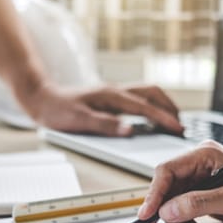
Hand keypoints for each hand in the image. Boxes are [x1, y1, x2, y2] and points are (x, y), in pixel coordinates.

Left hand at [22, 82, 183, 136]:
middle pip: (152, 92)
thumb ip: (105, 126)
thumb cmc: (56, 110)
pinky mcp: (110, 97)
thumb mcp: (79, 121)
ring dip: (162, 104)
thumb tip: (130, 131)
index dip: (164, 118)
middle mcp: (115, 91)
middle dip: (169, 107)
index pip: (144, 107)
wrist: (41, 98)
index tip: (178, 129)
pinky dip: (150, 105)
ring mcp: (113, 92)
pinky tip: (151, 118)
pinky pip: (137, 98)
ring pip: (146, 92)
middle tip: (181, 125)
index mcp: (110, 96)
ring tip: (172, 121)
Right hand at [132, 141, 222, 222]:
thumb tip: (167, 211)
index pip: (166, 172)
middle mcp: (198, 165)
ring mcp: (200, 180)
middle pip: (164, 187)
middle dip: (157, 211)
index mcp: (204, 156)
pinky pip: (182, 208)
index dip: (153, 195)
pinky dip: (182, 222)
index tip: (147, 216)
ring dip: (172, 219)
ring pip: (171, 200)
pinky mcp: (203, 194)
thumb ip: (200, 204)